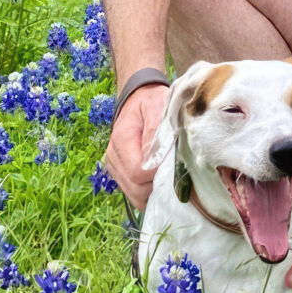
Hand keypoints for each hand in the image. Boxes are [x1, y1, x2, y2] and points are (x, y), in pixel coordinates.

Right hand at [103, 84, 167, 209]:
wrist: (139, 98)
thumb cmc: (151, 101)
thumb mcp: (157, 107)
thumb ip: (156, 131)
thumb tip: (156, 160)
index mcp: (121, 139)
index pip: (137, 172)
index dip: (158, 174)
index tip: (175, 166)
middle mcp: (114, 157)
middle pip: (135, 189)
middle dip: (158, 187)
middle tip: (177, 175)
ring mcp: (115, 167)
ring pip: (134, 195)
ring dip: (154, 192)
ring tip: (171, 179)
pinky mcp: (119, 172)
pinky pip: (134, 192)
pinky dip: (148, 192)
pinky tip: (161, 181)